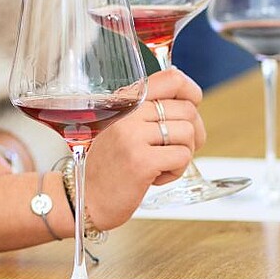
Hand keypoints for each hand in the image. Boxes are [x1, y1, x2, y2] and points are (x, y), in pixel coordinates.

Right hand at [79, 68, 205, 229]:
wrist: (85, 198)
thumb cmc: (109, 167)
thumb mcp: (124, 129)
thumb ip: (149, 113)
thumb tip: (189, 101)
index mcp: (125, 101)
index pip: (172, 79)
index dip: (192, 93)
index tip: (192, 109)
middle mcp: (127, 113)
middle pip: (188, 110)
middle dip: (194, 134)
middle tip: (176, 151)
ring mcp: (132, 136)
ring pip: (188, 133)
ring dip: (183, 155)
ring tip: (160, 165)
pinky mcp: (141, 161)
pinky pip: (182, 157)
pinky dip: (176, 171)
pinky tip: (155, 177)